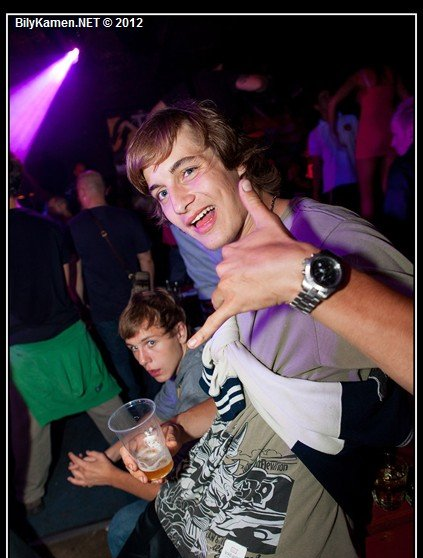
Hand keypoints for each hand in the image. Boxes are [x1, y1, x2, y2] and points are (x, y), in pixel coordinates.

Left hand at [67, 450, 115, 486]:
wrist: (112, 476)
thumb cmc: (107, 465)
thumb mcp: (101, 456)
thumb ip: (92, 452)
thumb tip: (86, 452)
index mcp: (87, 466)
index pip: (76, 461)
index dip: (72, 456)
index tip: (70, 453)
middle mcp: (85, 474)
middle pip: (75, 468)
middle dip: (72, 463)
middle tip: (72, 460)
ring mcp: (86, 479)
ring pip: (75, 475)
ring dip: (72, 470)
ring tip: (70, 467)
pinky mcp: (88, 483)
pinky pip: (78, 482)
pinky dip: (73, 480)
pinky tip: (70, 478)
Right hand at [120, 422, 183, 483]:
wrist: (177, 436)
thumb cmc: (171, 430)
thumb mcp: (171, 431)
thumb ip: (171, 437)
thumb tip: (172, 444)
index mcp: (138, 440)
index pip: (125, 450)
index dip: (127, 459)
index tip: (134, 467)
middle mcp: (139, 450)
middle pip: (131, 464)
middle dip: (136, 474)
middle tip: (145, 480)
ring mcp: (144, 458)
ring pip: (139, 471)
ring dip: (145, 478)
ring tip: (155, 482)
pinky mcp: (152, 464)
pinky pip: (149, 473)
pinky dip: (154, 479)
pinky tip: (161, 480)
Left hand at [187, 179, 316, 347]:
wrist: (300, 271)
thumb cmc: (285, 248)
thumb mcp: (268, 221)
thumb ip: (252, 202)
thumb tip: (243, 179)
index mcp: (229, 252)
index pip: (230, 261)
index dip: (246, 263)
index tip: (262, 262)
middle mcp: (225, 270)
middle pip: (226, 279)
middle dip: (241, 279)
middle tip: (264, 277)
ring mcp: (230, 289)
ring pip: (222, 296)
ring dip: (233, 295)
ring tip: (254, 291)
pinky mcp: (236, 305)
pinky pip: (216, 321)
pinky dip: (203, 333)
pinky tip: (191, 345)